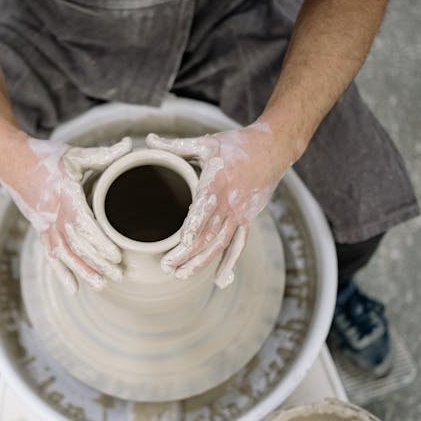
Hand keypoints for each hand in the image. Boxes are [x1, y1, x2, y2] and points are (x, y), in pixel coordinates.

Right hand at [0, 135, 132, 292]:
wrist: (11, 162)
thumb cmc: (46, 157)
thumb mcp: (75, 154)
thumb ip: (103, 154)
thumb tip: (129, 144)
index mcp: (64, 196)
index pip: (84, 225)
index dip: (100, 242)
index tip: (117, 256)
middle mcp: (53, 215)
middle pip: (78, 245)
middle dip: (98, 262)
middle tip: (120, 275)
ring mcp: (45, 225)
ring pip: (65, 254)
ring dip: (83, 271)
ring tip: (102, 286)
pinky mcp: (41, 231)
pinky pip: (52, 255)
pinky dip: (62, 272)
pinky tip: (74, 288)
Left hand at [146, 122, 292, 287]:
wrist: (272, 149)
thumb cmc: (235, 145)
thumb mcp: (206, 143)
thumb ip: (175, 145)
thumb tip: (148, 140)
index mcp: (217, 183)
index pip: (204, 209)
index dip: (193, 227)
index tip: (182, 243)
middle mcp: (229, 203)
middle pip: (208, 233)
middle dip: (188, 253)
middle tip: (167, 267)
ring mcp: (240, 214)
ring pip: (220, 244)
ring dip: (202, 262)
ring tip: (181, 276)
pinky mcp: (247, 220)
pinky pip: (238, 245)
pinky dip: (230, 263)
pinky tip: (220, 280)